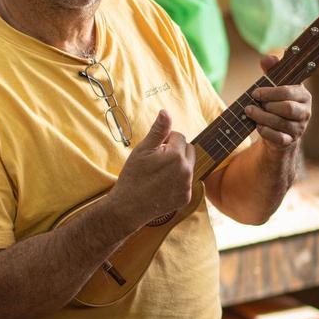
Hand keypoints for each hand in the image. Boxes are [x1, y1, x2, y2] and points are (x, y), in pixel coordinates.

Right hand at [109, 109, 196, 228]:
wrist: (129, 207)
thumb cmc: (133, 176)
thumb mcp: (142, 150)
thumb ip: (158, 130)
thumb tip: (166, 112)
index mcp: (176, 154)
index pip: (179, 136)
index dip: (165, 141)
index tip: (153, 151)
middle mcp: (186, 169)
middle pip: (189, 149)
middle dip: (176, 150)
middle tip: (157, 161)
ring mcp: (188, 185)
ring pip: (188, 166)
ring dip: (177, 165)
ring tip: (158, 174)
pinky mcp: (186, 197)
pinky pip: (186, 182)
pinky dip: (177, 181)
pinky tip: (161, 186)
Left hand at [246, 54, 311, 150]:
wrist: (278, 130)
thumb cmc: (275, 103)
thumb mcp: (274, 86)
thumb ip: (272, 71)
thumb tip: (268, 57)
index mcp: (303, 96)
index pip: (290, 92)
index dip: (271, 92)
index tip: (255, 93)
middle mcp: (304, 112)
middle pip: (287, 108)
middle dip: (266, 105)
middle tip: (252, 103)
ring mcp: (299, 128)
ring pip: (280, 123)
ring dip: (261, 117)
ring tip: (249, 112)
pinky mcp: (290, 141)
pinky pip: (277, 137)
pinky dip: (265, 131)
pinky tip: (257, 126)